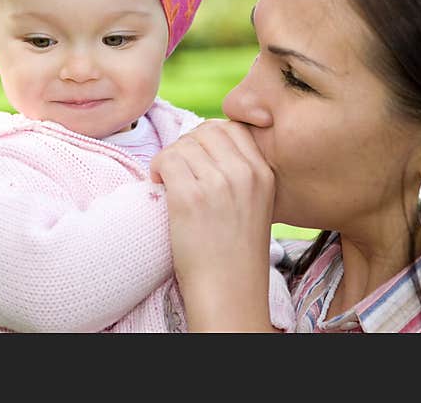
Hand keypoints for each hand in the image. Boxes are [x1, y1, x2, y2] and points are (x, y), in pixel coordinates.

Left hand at [150, 119, 277, 330]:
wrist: (229, 292)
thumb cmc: (235, 253)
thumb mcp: (255, 203)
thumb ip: (240, 172)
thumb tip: (204, 143)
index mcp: (264, 172)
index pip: (232, 128)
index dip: (207, 139)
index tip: (198, 159)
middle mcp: (244, 173)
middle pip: (205, 131)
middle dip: (186, 146)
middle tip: (179, 171)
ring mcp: (218, 184)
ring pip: (183, 144)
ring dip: (169, 159)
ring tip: (169, 182)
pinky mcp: (190, 197)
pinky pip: (166, 160)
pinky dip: (157, 169)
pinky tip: (159, 187)